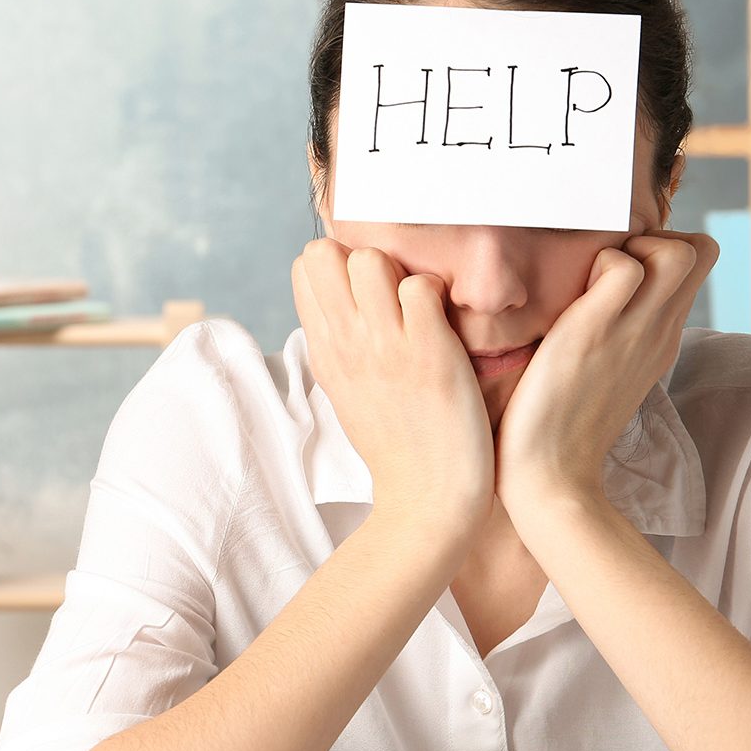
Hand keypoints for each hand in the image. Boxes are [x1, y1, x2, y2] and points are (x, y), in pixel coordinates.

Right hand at [291, 239, 495, 540]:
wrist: (426, 499)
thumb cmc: (396, 443)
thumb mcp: (346, 389)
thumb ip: (339, 342)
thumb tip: (339, 301)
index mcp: (323, 349)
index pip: (305, 267)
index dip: (339, 266)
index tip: (366, 293)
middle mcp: (345, 342)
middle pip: (326, 251)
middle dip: (362, 258)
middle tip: (392, 296)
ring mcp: (384, 346)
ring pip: (370, 259)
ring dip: (400, 273)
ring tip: (419, 310)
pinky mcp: (429, 352)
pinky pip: (421, 287)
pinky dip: (437, 295)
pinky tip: (445, 327)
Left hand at [492, 229, 718, 516]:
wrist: (551, 478)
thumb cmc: (560, 426)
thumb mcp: (605, 371)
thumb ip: (613, 334)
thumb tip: (593, 302)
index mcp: (661, 338)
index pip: (695, 264)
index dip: (660, 249)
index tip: (618, 271)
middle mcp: (659, 330)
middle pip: (700, 248)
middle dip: (656, 238)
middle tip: (608, 269)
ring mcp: (634, 331)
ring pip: (677, 250)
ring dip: (634, 248)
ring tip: (593, 282)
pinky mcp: (598, 332)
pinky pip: (623, 267)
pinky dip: (597, 265)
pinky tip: (570, 300)